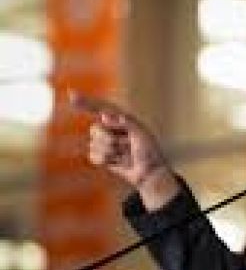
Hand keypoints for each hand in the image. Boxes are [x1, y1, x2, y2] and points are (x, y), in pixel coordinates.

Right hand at [72, 92, 178, 209]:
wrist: (149, 173)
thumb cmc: (149, 152)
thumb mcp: (141, 133)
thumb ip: (125, 121)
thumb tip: (103, 116)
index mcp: (121, 119)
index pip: (100, 107)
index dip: (86, 102)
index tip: (72, 96)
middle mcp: (111, 129)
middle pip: (95, 130)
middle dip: (108, 140)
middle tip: (126, 146)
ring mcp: (105, 142)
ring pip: (94, 144)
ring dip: (110, 152)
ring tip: (125, 155)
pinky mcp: (102, 156)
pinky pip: (93, 155)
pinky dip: (106, 160)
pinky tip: (119, 162)